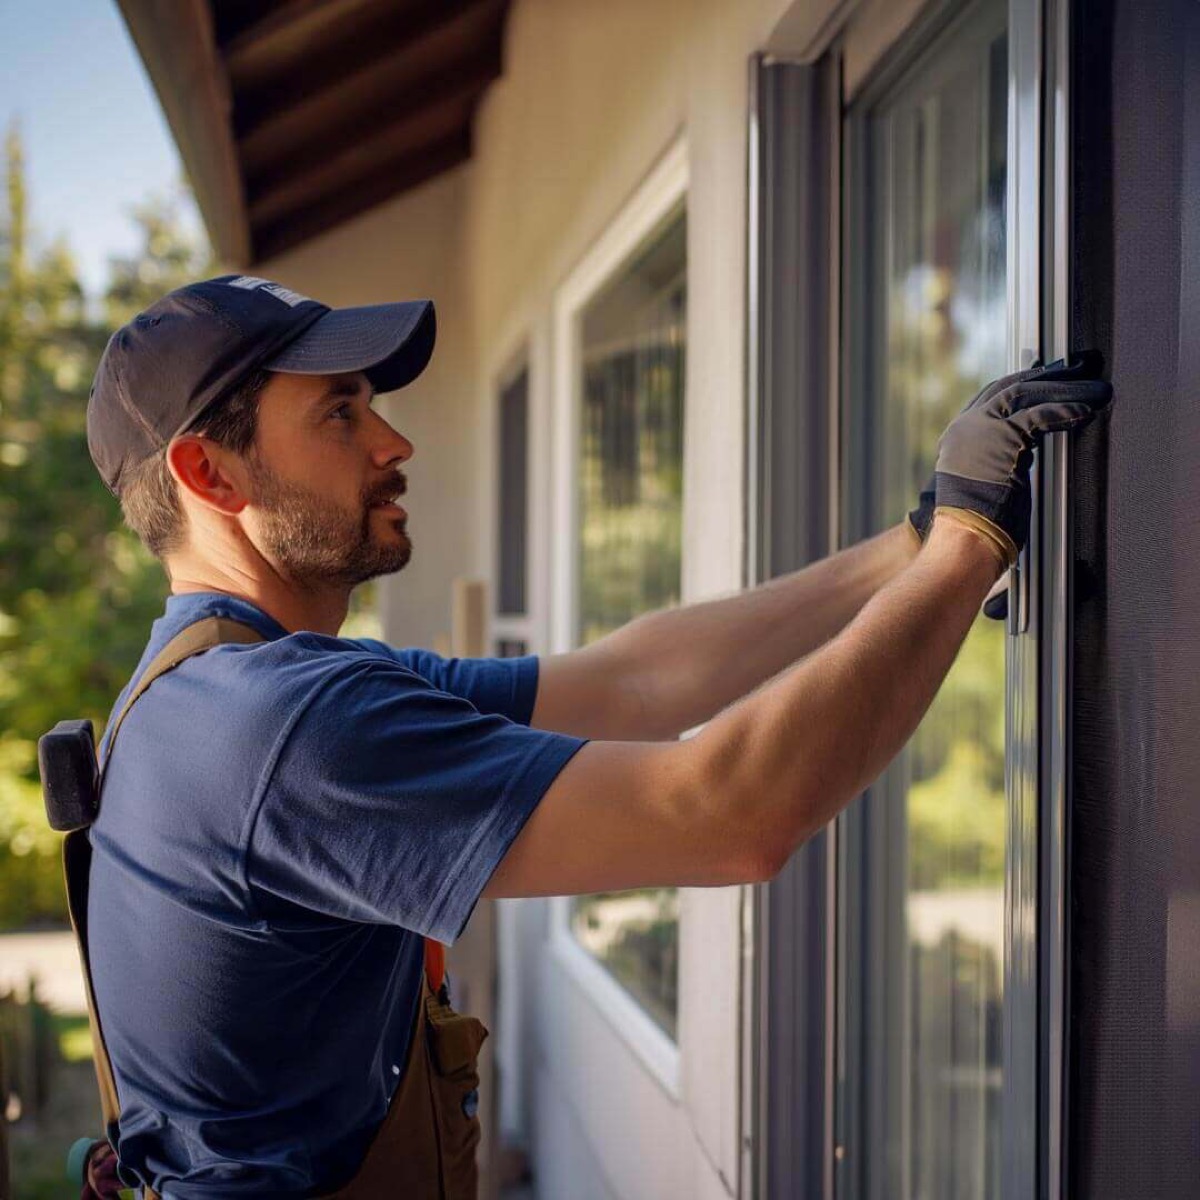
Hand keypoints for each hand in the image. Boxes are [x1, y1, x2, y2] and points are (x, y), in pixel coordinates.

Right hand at [930, 352, 1110, 567]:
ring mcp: (980, 429)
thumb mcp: (985, 486)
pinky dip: (1069, 409)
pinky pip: (1041, 415)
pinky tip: (1090, 408)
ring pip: (1029, 395)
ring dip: (1067, 389)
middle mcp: (966, 428)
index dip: (1022, 383)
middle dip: (1049, 377)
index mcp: (959, 438)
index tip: (1046, 374)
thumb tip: (1023, 457)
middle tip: (1078, 367)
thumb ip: (1001, 462)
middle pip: (1011, 388)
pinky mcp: (1001, 437)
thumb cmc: (977, 528)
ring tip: (1097, 389)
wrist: (963, 541)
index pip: (993, 398)